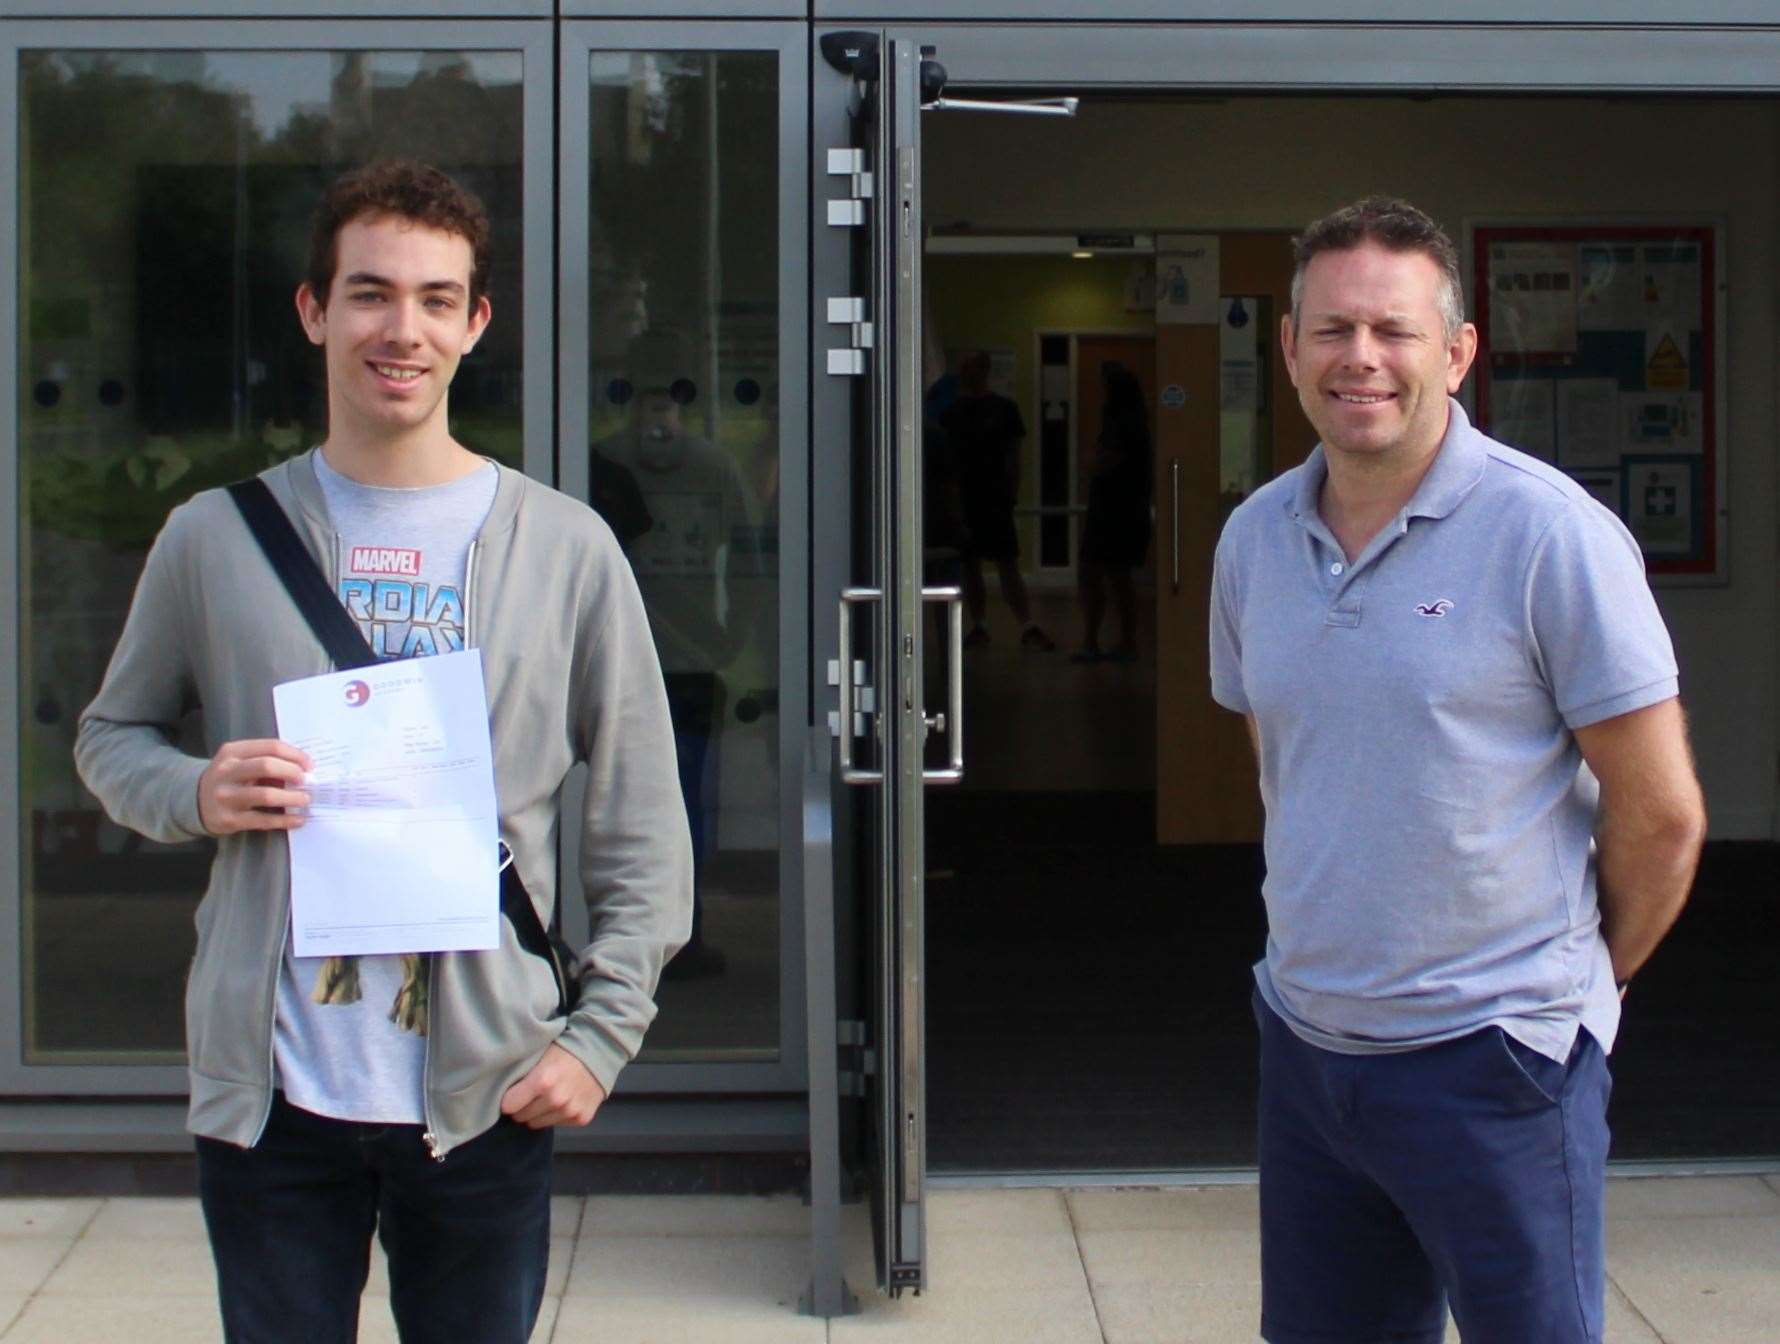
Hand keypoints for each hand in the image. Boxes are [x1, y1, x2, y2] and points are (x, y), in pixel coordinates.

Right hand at [198, 738, 312, 834]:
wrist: (194, 801)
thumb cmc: (229, 778)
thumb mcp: (239, 762)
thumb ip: (265, 760)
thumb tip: (303, 769)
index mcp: (232, 752)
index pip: (270, 746)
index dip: (295, 755)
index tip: (310, 765)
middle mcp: (226, 772)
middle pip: (266, 766)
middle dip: (292, 772)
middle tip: (307, 781)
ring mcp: (226, 797)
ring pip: (265, 795)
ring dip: (291, 798)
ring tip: (305, 800)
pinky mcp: (228, 820)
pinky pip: (262, 820)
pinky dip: (284, 820)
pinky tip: (298, 819)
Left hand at [500, 1044, 607, 1128]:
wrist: (601, 1051)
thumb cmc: (565, 1049)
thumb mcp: (540, 1054)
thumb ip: (523, 1074)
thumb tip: (502, 1091)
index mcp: (542, 1081)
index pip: (507, 1106)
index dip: (508, 1098)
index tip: (512, 1093)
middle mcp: (556, 1099)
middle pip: (521, 1117)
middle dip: (522, 1106)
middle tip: (531, 1094)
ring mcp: (570, 1111)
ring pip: (537, 1123)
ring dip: (538, 1113)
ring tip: (548, 1096)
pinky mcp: (581, 1119)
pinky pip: (557, 1124)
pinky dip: (557, 1115)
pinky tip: (565, 1099)